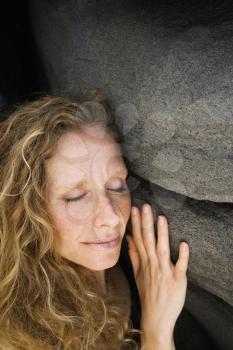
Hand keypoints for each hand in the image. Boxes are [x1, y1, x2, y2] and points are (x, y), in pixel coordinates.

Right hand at [126, 203, 188, 341]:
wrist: (156, 318)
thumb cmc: (148, 293)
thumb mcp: (137, 273)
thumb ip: (134, 254)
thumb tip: (129, 238)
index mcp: (144, 262)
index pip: (139, 238)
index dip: (137, 223)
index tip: (134, 208)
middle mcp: (153, 265)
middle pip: (149, 241)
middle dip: (147, 222)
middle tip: (145, 206)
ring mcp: (165, 272)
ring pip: (162, 250)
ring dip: (162, 234)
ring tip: (161, 218)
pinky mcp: (178, 280)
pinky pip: (180, 266)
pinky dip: (182, 256)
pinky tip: (183, 244)